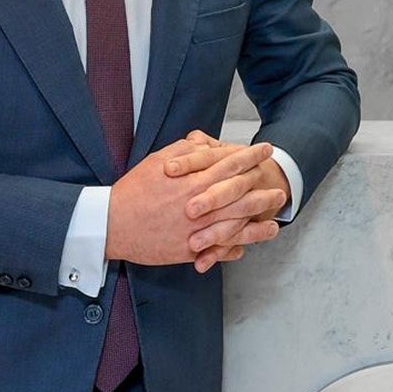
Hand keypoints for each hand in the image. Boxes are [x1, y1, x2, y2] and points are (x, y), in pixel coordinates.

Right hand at [105, 137, 282, 268]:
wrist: (111, 224)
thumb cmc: (134, 190)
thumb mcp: (158, 160)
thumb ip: (185, 150)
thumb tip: (204, 141)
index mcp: (194, 179)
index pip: (231, 164)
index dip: (251, 157)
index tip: (267, 150)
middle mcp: (200, 204)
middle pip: (240, 196)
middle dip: (262, 191)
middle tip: (281, 189)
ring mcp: (196, 229)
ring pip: (235, 226)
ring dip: (257, 224)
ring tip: (275, 222)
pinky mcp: (188, 249)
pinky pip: (217, 250)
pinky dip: (233, 248)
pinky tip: (247, 247)